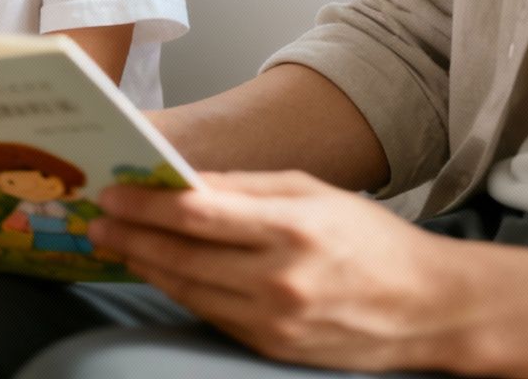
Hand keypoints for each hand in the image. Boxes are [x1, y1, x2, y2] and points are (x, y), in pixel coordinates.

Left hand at [90, 171, 464, 372]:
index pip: (197, 213)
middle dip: (131, 236)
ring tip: (117, 244)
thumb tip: (180, 180)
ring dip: (145, 265)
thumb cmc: (369, 238)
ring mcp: (275, 320)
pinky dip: (179, 291)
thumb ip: (244, 187)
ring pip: (188, 290)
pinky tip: (159, 271)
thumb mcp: (311, 191)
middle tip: (98, 220)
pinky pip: (210, 315)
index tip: (113, 192)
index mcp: (291, 227)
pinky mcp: (273, 347)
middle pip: (181, 256)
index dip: (146, 203)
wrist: (429, 307)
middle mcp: (280, 279)